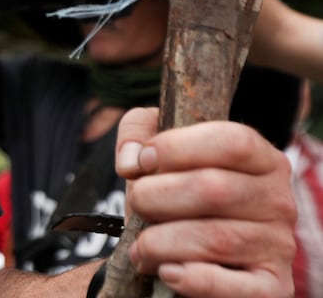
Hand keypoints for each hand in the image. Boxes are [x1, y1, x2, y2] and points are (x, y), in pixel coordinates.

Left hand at [116, 107, 295, 296]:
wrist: (190, 251)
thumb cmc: (174, 192)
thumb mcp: (158, 148)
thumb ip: (138, 129)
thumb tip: (132, 162)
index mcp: (261, 159)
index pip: (232, 142)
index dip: (177, 148)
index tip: (143, 161)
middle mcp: (277, 200)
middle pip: (215, 189)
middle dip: (155, 197)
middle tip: (136, 205)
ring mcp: (278, 245)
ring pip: (216, 238)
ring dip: (160, 242)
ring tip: (140, 247)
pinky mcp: (271, 287)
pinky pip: (237, 288)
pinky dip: (196, 281)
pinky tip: (167, 272)